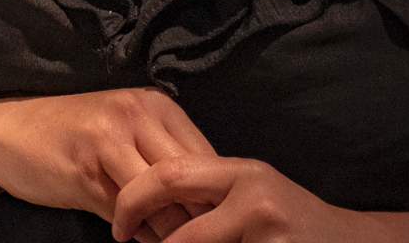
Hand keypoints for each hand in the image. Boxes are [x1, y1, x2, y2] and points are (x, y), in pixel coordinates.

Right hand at [0, 88, 212, 241]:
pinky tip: (129, 236)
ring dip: (167, 233)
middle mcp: (137, 115)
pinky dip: (137, 235)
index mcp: (156, 105)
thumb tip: (211, 209)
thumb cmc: (72, 137)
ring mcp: (110, 140)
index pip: (209, 160)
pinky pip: (128, 216)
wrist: (5, 132)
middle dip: (197, 221)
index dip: (214, 201)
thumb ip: (165, 163)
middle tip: (193, 241)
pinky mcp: (85, 171)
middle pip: (191, 181)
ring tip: (162, 241)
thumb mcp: (126, 136)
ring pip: (163, 202)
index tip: (211, 227)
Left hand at [111, 156, 366, 242]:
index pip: (169, 175)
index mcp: (242, 173)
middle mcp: (256, 201)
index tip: (117, 226)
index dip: (132, 201)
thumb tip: (140, 203)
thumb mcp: (252, 194)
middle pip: (180, 234)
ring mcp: (270, 236)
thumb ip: (207, 194)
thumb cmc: (291, 222)